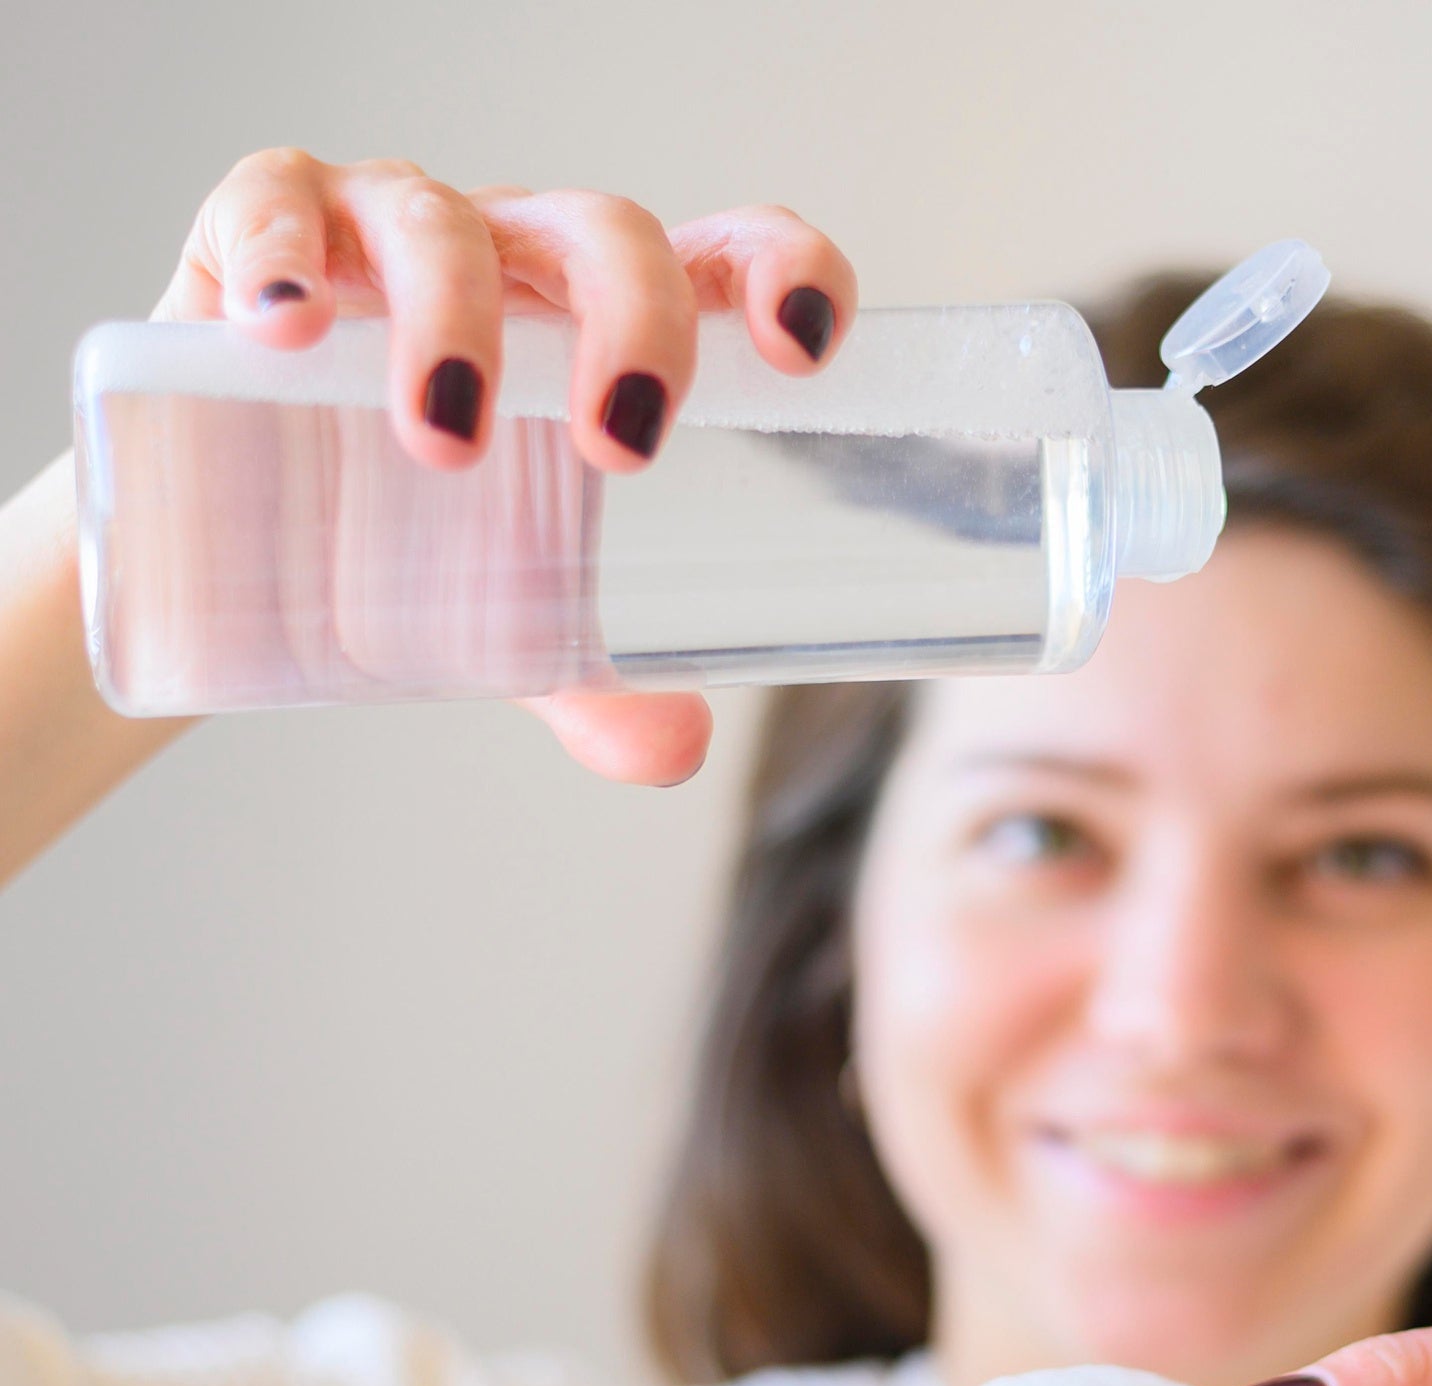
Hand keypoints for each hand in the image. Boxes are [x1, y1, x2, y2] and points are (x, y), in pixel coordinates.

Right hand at [154, 149, 858, 781]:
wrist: (244, 536)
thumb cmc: (417, 544)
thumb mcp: (516, 624)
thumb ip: (600, 685)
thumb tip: (677, 748)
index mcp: (607, 332)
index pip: (723, 261)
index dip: (783, 273)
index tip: (802, 349)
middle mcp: (519, 259)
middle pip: (608, 238)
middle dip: (634, 325)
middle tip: (619, 453)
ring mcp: (392, 231)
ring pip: (447, 227)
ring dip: (454, 322)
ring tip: (442, 442)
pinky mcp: (263, 229)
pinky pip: (273, 205)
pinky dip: (282, 254)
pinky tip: (287, 329)